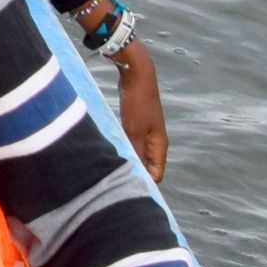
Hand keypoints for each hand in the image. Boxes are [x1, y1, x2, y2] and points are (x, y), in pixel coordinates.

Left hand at [114, 40, 167, 181]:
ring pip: (137, 154)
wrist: (136, 75)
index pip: (156, 174)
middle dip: (133, 173)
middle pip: (147, 166)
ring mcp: (146, 133)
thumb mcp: (134, 130)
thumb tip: (133, 172)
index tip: (125, 190)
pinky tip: (107, 151)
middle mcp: (155, 142)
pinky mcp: (135, 124)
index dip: (144, 184)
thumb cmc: (137, 103)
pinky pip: (130, 142)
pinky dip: (122, 147)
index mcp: (159, 146)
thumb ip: (135, 152)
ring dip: (126, 160)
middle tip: (112, 180)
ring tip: (108, 168)